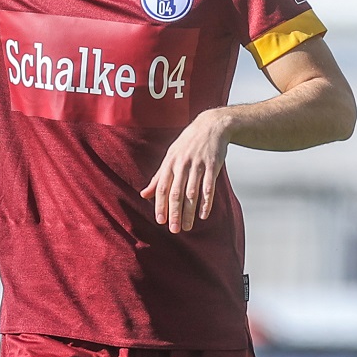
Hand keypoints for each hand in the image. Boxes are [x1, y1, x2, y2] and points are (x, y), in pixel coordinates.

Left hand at [141, 108, 232, 232]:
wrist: (211, 126)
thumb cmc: (187, 144)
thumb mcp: (170, 157)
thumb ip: (158, 177)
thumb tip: (143, 195)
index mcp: (170, 163)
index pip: (163, 188)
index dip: (161, 205)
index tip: (160, 221)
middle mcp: (182, 164)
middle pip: (176, 193)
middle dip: (174, 213)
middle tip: (174, 230)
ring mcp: (198, 165)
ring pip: (192, 193)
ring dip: (189, 212)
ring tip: (188, 227)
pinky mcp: (213, 165)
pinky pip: (209, 187)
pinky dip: (206, 202)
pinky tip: (204, 215)